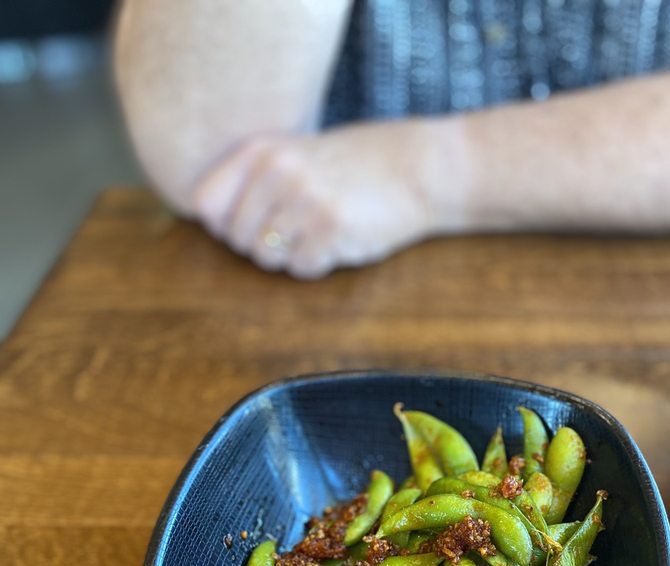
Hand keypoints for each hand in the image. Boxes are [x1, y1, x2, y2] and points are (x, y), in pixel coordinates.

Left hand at [192, 118, 448, 278]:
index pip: (205, 205)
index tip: (254, 223)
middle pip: (236, 239)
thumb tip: (210, 221)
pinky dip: (318, 264)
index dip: (224, 225)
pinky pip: (301, 268)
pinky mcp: (331, 230)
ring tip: (318, 234)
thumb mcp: (298, 153)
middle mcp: (277, 172)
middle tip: (298, 232)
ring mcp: (304, 201)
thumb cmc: (359, 165)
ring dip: (290, 256)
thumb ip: (254, 178)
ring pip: (265, 258)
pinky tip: (339, 242)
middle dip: (263, 245)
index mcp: (262, 150)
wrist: (421, 169)